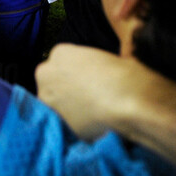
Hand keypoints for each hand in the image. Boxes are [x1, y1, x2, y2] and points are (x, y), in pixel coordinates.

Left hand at [36, 44, 175, 139]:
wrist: (130, 104)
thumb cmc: (125, 74)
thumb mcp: (108, 59)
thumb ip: (93, 65)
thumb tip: (97, 75)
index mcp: (60, 52)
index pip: (63, 61)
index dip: (78, 71)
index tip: (91, 77)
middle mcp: (46, 74)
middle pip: (52, 81)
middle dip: (66, 87)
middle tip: (90, 94)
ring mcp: (49, 100)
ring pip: (56, 103)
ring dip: (69, 106)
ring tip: (94, 111)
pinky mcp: (59, 123)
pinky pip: (68, 122)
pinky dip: (78, 123)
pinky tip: (96, 123)